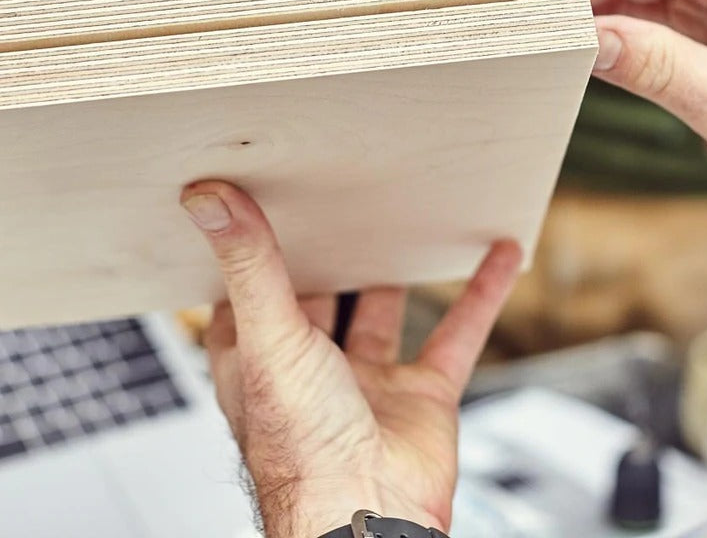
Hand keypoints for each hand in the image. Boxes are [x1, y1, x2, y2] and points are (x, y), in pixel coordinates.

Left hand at [180, 180, 520, 537]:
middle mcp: (309, 369)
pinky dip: (480, 293)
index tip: (257, 199)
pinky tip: (499, 256)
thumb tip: (207, 200)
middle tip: (334, 200)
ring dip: (396, 276)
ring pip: (381, 313)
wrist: (368, 515)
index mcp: (259, 357)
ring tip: (403, 223)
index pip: (248, 292)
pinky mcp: (421, 396)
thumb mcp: (269, 336)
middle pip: (318, 298)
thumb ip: (248, 264)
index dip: (251, 251)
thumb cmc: (303, 449)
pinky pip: (456, 333)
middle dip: (327, 257)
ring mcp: (367, 383)